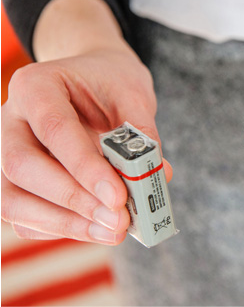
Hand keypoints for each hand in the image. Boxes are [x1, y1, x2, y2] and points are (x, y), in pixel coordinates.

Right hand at [1, 0, 172, 244]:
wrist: (92, 81)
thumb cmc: (111, 85)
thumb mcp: (132, 93)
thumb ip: (142, 132)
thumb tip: (159, 175)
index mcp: (35, 86)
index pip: (54, 129)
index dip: (85, 167)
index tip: (118, 196)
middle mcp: (10, 120)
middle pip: (22, 167)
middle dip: (73, 200)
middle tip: (118, 219)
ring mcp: (4, 153)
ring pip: (13, 199)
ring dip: (66, 223)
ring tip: (114, 231)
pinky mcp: (14, 182)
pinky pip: (23, 216)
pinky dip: (61, 228)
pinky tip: (98, 230)